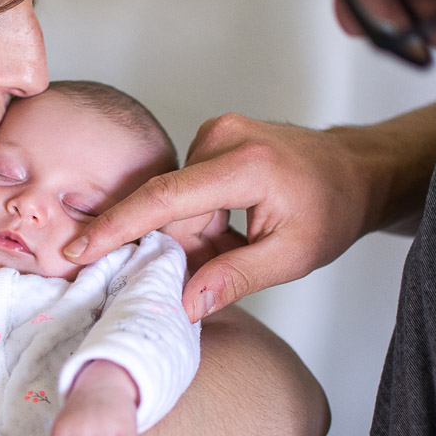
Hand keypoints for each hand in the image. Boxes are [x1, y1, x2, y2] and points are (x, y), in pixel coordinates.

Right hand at [62, 113, 384, 321]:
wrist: (356, 169)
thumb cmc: (332, 209)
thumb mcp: (292, 256)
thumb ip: (235, 278)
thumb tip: (184, 303)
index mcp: (246, 164)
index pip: (165, 198)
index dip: (117, 227)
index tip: (79, 249)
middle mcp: (223, 136)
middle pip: (172, 209)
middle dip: (188, 245)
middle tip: (231, 259)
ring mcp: (216, 132)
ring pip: (177, 202)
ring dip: (198, 232)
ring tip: (241, 238)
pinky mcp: (212, 136)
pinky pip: (185, 188)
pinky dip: (201, 215)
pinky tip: (233, 223)